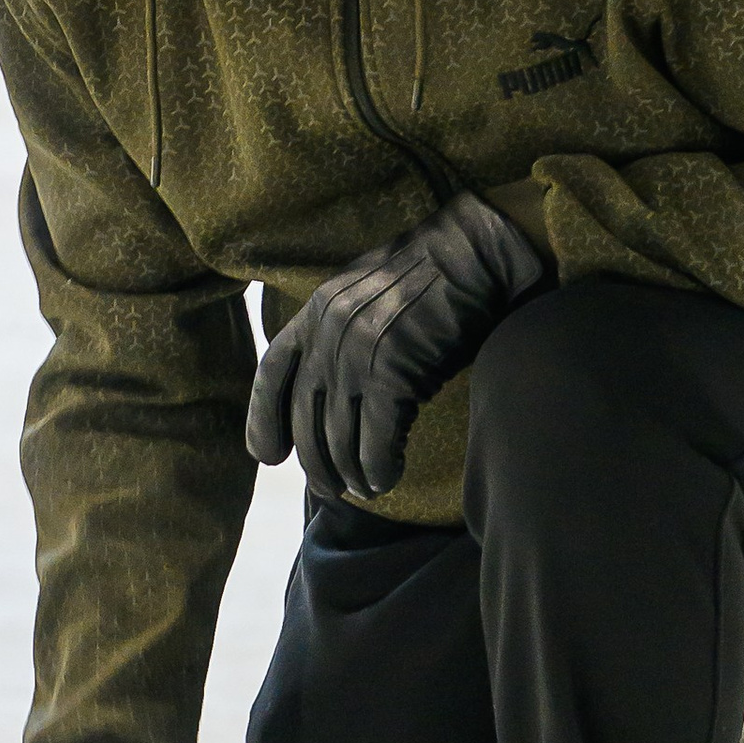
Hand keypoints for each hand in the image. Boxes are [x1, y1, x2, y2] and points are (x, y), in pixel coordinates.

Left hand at [245, 188, 548, 505]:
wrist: (480, 252)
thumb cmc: (435, 278)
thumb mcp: (369, 295)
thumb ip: (341, 333)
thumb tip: (332, 391)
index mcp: (317, 310)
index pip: (272, 373)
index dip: (263, 419)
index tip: (267, 455)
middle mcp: (328, 332)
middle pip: (304, 417)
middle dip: (315, 463)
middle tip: (332, 490)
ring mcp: (358, 353)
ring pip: (339, 437)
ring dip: (351, 474)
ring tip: (366, 489)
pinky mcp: (394, 373)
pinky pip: (376, 440)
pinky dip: (379, 468)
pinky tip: (388, 479)